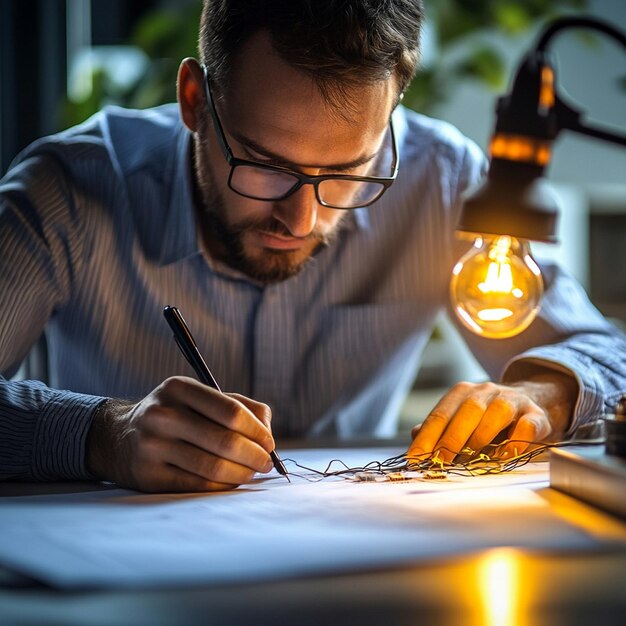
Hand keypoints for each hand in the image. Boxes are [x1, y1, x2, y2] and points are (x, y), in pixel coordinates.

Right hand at [86, 376, 274, 491]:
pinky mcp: (148, 476)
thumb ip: (240, 406)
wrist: (119, 437)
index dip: (257, 431)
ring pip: (213, 467)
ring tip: (252, 473)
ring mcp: (152, 446)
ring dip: (242, 474)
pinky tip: (231, 482)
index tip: (269, 443)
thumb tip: (267, 430)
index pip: (231, 411)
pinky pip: (197, 485)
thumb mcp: (199, 397)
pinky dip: (222, 486)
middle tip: (267, 463)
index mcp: (179, 388)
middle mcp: (162, 415)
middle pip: (225, 441)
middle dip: (255, 455)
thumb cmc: (175, 415)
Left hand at [408, 372, 577, 462]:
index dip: (427, 437)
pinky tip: (505, 456)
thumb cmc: (486, 419)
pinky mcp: (536, 414)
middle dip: (452, 437)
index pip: (440, 414)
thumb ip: (439, 429)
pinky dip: (517, 440)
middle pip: (468, 410)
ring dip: (483, 436)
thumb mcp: (460, 421)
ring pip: (498, 411)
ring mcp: (513, 400)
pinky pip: (528, 424)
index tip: (415, 458)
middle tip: (441, 461)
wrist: (530, 404)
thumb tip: (415, 437)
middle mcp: (486, 391)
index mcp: (462, 393)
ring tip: (471, 459)